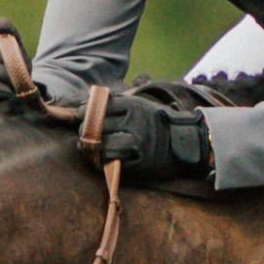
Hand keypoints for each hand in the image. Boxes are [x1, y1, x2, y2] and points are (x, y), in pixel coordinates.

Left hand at [95, 82, 218, 185]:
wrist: (184, 143)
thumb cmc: (157, 122)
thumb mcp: (140, 105)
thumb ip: (117, 102)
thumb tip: (87, 100)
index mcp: (133, 106)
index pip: (98, 107)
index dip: (83, 113)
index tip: (79, 117)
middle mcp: (134, 122)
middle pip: (97, 127)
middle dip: (85, 132)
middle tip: (83, 136)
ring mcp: (138, 143)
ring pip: (103, 146)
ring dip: (92, 150)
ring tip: (89, 150)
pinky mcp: (140, 162)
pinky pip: (114, 163)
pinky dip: (103, 163)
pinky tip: (101, 160)